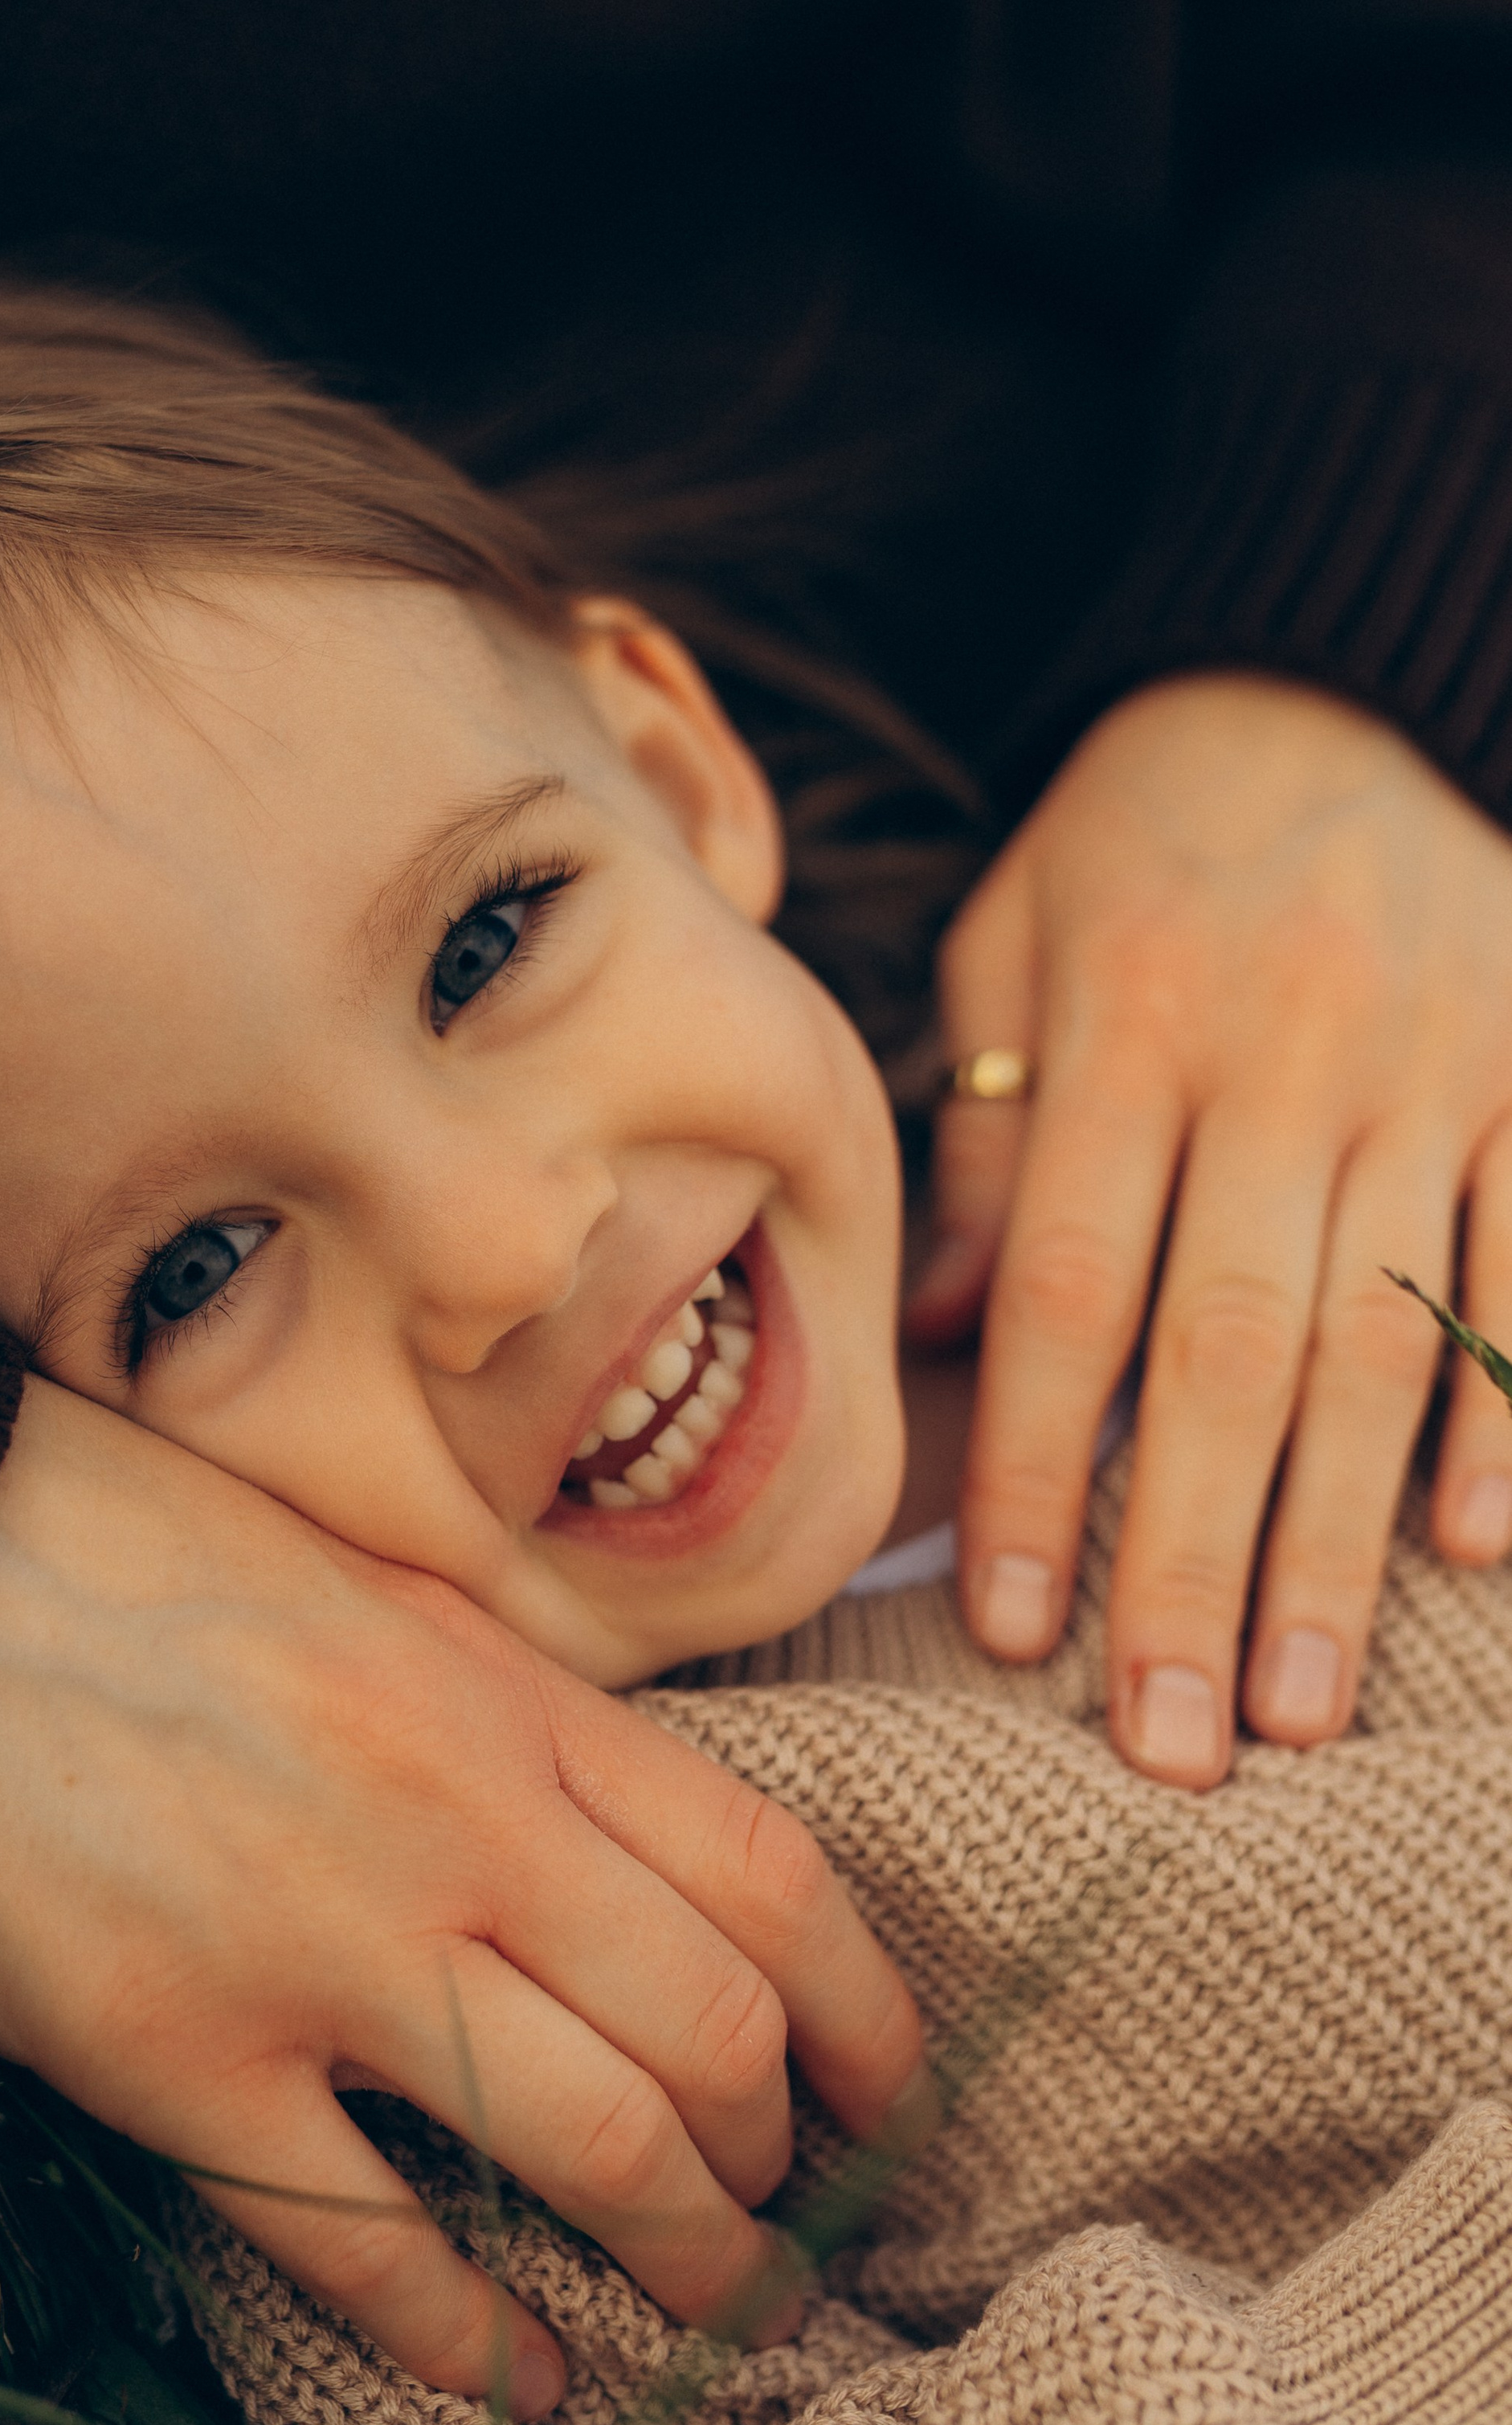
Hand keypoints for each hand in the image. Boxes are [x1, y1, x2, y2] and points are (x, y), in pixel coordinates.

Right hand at [0, 1377, 923, 2414]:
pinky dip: (470, 2336)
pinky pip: (366, 2242)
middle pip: (713, 2033)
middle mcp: (455, 1823)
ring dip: (687, 2265)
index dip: (867, 2018)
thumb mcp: (377, 1592)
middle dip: (787, 2169)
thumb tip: (640, 1864)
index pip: (774, 1877)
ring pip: (592, 2146)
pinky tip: (521, 2383)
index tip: (888, 2105)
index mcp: (508, 1700)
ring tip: (714, 2324)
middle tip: (792, 2232)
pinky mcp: (171, 2056)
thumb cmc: (128, 1550)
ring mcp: (318, 1946)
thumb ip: (517, 1722)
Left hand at [904, 673, 1511, 1787]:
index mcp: (1127, 1027)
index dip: (1038, 1473)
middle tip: (1165, 1746)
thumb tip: (963, 1343)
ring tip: (1295, 1708)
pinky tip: (1476, 1553)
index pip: (1072, 1292)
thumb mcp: (1017, 940)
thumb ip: (990, 1139)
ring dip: (1336, 1539)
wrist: (1344, 678)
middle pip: (1229, 1353)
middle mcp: (1282, 1060)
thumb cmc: (1144, 838)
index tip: (1012, 1632)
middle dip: (1189, 1562)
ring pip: (1382, 1339)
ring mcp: (1432, 1066)